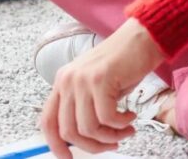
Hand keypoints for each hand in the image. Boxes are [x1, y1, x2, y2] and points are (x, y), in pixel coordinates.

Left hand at [41, 18, 165, 156]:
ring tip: (126, 129)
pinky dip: (122, 124)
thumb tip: (82, 140)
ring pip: (88, 128)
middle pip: (68, 131)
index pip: (47, 121)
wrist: (139, 40)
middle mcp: (66, 81)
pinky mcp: (99, 80)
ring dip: (111, 136)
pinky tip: (131, 116)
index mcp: (61, 84)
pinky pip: (107, 118)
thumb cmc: (121, 67)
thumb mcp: (95, 89)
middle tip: (113, 143)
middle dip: (93, 146)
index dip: (55, 145)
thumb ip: (84, 108)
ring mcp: (81, 79)